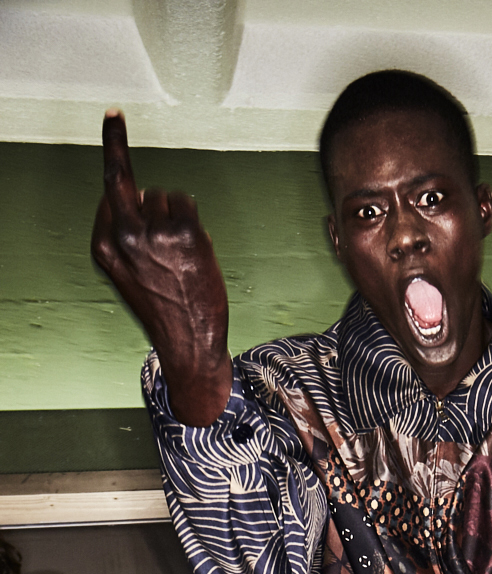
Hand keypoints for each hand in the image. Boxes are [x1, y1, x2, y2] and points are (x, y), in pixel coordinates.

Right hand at [91, 111, 232, 425]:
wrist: (190, 344)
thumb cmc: (165, 311)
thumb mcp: (129, 278)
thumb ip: (126, 239)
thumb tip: (141, 199)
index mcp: (104, 247)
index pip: (106, 194)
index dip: (113, 160)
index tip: (111, 127)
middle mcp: (122, 236)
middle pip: (124, 179)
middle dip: (114, 143)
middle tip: (113, 116)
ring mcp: (153, 232)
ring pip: (162, 197)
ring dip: (173, 216)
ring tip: (180, 256)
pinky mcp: (183, 231)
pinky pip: (185, 203)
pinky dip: (191, 220)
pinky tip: (192, 250)